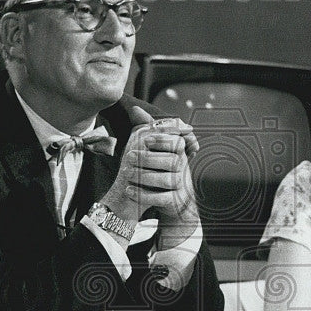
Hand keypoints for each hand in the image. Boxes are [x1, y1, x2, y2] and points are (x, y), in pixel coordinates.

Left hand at [100, 110, 197, 225]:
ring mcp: (181, 186)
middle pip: (171, 161)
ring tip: (127, 173)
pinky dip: (144, 195)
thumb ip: (147, 130)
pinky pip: (162, 198)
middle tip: (129, 156)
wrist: (172, 201)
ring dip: (145, 176)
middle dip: (149, 158)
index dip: (162, 141)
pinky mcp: (175, 201)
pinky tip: (129, 190)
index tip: (146, 140)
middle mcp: (183, 168)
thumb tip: (136, 109)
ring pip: (166, 179)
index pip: (176, 144)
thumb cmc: (161, 170)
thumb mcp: (156, 150)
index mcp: (180, 153)